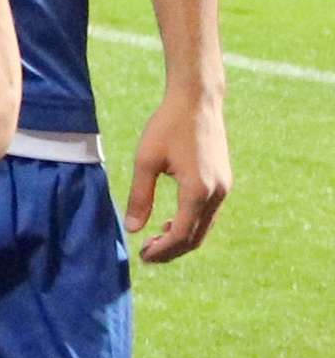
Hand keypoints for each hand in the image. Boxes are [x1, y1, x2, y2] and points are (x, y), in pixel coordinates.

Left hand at [127, 88, 229, 261]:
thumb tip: (132, 229)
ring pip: (205, 227)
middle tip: (145, 254)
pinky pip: (208, 213)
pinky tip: (169, 223)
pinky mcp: (224, 181)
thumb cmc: (167, 126)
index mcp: (198, 190)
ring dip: (181, 239)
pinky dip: (191, 224)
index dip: (162, 251)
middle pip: (196, 237)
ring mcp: (224, 187)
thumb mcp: (146, 160)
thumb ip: (140, 196)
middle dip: (171, 251)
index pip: (182, 235)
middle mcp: (217, 193)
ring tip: (154, 241)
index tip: (142, 256)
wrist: (197, 101)